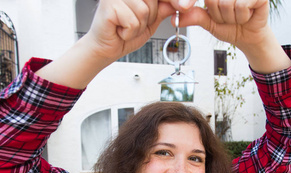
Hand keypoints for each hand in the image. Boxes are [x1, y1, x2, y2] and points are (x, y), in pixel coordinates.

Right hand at [36, 0, 177, 88]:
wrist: (105, 49)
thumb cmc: (124, 34)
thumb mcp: (150, 22)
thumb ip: (163, 10)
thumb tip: (181, 3)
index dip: (172, 0)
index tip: (186, 5)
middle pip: (152, 1)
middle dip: (149, 17)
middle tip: (133, 24)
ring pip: (144, 11)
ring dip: (138, 27)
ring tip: (125, 28)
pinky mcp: (109, 5)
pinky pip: (132, 21)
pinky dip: (129, 32)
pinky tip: (119, 31)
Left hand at [178, 0, 269, 48]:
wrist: (249, 37)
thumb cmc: (230, 26)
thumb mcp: (209, 22)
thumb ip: (194, 17)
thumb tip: (174, 19)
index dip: (191, 0)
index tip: (183, 7)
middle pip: (212, 0)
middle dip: (218, 15)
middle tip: (227, 17)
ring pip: (227, 4)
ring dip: (231, 17)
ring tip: (237, 16)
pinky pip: (241, 5)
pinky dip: (242, 16)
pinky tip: (247, 15)